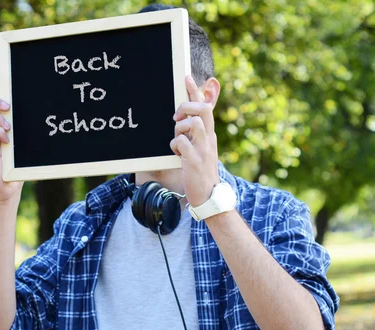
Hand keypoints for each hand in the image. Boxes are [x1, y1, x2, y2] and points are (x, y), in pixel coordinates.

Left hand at [171, 76, 219, 206]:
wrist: (209, 196)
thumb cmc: (200, 172)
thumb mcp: (200, 150)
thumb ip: (194, 135)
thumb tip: (183, 122)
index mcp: (209, 135)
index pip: (205, 107)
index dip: (195, 91)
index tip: (186, 77)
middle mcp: (209, 139)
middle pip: (202, 110)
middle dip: (186, 107)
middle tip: (176, 118)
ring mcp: (203, 149)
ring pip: (193, 123)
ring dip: (180, 129)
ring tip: (178, 140)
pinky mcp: (194, 161)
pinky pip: (181, 143)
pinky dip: (175, 146)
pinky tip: (177, 154)